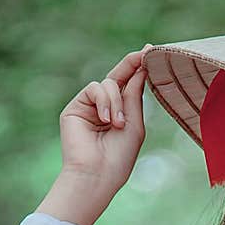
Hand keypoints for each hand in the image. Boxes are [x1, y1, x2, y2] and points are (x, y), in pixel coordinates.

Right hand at [58, 46, 151, 192]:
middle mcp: (105, 107)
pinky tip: (105, 120)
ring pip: (107, 84)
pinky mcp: (75, 107)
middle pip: (118, 77)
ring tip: (116, 124)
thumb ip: (134, 95)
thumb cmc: (119, 157)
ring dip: (116, 102)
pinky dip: (104, 101)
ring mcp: (89, 106)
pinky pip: (94, 88)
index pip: (129, 86)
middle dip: (131, 64)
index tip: (149, 51)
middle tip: (144, 53)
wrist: (97, 174)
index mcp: (121, 113)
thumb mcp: (134, 123)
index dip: (138, 68)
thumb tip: (140, 68)